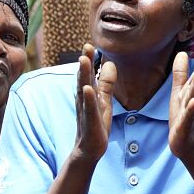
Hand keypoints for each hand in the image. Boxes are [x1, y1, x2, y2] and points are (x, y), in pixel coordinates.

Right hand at [74, 44, 114, 161]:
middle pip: (83, 78)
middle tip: (86, 46)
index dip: (88, 59)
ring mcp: (85, 111)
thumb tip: (110, 63)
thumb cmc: (95, 124)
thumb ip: (106, 83)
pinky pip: (89, 108)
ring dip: (83, 75)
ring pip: (83, 90)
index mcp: (88, 94)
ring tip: (83, 60)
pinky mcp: (90, 122)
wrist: (89, 149)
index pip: (88, 74)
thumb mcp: (104, 101)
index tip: (89, 44)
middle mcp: (84, 100)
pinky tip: (87, 88)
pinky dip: (88, 98)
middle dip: (85, 62)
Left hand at [169, 52, 193, 161]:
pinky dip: (191, 110)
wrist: (186, 145)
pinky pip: (187, 118)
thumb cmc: (184, 117)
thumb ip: (181, 75)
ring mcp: (190, 116)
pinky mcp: (183, 128)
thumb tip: (182, 53)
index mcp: (192, 95)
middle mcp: (193, 104)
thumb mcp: (180, 93)